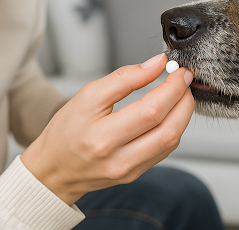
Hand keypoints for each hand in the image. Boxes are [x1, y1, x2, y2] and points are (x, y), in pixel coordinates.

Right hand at [20, 54, 194, 204]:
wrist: (53, 170)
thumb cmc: (65, 132)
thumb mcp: (88, 95)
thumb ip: (125, 78)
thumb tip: (156, 64)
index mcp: (103, 137)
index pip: (151, 111)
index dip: (172, 88)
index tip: (178, 71)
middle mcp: (119, 159)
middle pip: (169, 130)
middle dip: (184, 100)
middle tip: (185, 81)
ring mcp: (130, 170)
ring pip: (171, 141)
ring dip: (183, 114)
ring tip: (179, 94)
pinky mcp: (136, 174)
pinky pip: (164, 150)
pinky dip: (173, 127)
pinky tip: (170, 113)